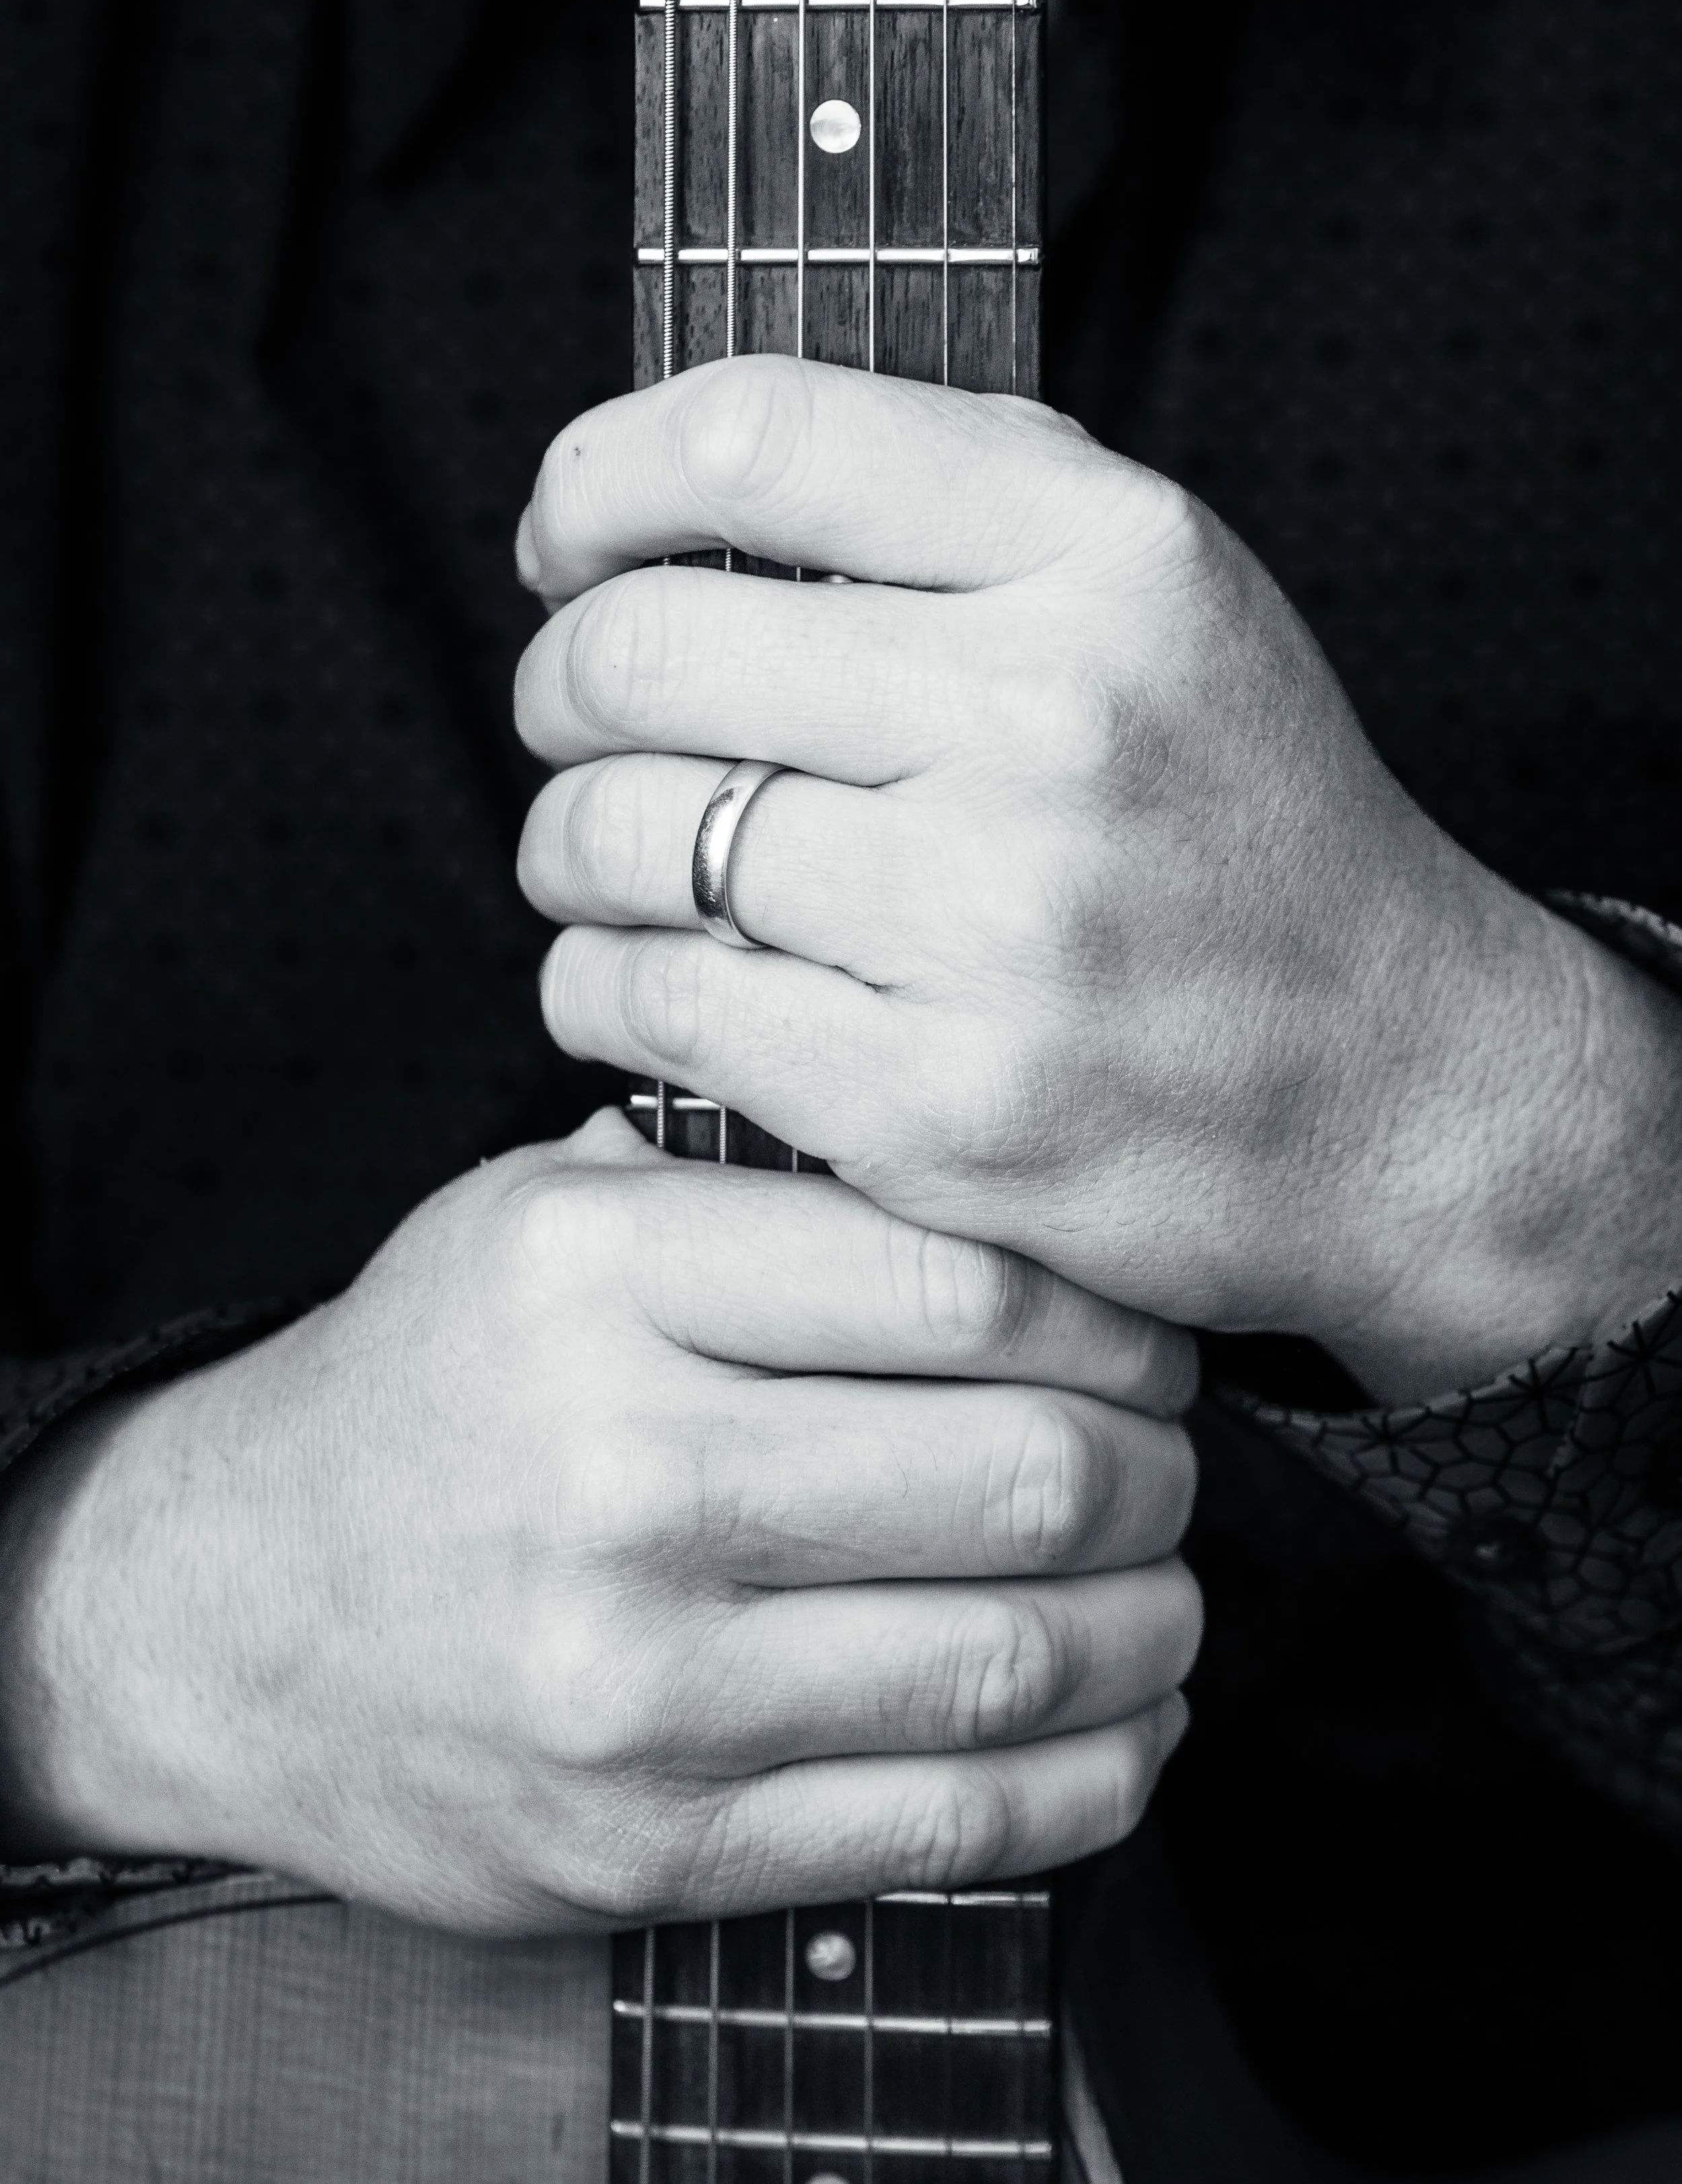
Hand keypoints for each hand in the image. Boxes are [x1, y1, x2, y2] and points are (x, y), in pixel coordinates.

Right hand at [0, 1111, 1197, 1929]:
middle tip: (1169, 1454)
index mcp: (598, 1275)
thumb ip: (748, 1177)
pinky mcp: (652, 1840)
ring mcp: (636, 1679)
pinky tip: (1129, 1715)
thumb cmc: (435, 1387)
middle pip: (1021, 1472)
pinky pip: (953, 1821)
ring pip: (1015, 1655)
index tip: (1146, 1333)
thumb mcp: (538, 1214)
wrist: (232, 1615)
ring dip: (1153, 1621)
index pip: (962, 1282)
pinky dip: (1095, 1774)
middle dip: (1157, 1468)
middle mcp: (619, 1472)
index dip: (1114, 1315)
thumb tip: (1009, 1173)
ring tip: (1165, 1581)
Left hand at [514, 358, 1681, 1399]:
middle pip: (644, 648)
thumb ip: (957, 504)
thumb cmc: (1240, 834)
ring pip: (621, 835)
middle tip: (573, 717)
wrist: (1399, 1089)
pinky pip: (652, 1003)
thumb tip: (676, 479)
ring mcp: (997, 925)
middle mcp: (1055, 721)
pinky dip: (598, 985)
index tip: (570, 537)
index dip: (597, 476)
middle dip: (557, 682)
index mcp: (1109, 560)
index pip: (755, 435)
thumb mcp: (1165, 603)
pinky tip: (634, 978)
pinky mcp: (940, 1109)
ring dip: (567, 845)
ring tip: (607, 859)